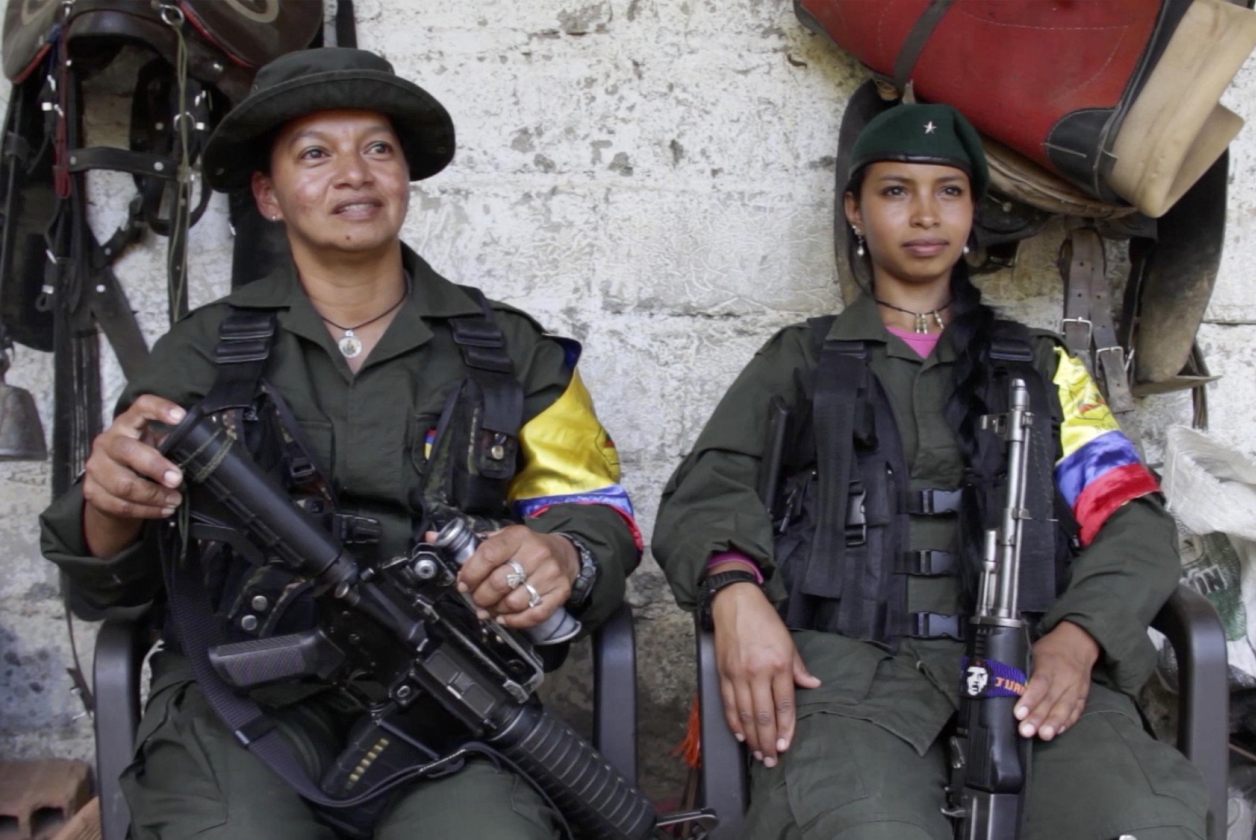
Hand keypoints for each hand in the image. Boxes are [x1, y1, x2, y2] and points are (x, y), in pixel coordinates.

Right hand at [82, 396, 186, 556]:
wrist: (110, 489)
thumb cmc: (140, 461)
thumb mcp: (155, 447)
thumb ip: (171, 445)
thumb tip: (198, 450)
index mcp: (126, 424)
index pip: (140, 407)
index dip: (159, 409)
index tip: (181, 417)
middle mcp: (107, 442)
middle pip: (127, 450)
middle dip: (155, 466)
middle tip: (177, 479)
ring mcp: (96, 467)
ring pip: (123, 484)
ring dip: (154, 496)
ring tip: (175, 500)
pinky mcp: (92, 492)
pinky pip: (121, 505)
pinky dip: (146, 510)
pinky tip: (163, 510)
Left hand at [444, 526, 578, 628]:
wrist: (565, 554)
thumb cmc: (525, 548)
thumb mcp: (501, 538)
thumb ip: (470, 543)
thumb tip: (431, 538)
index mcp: (518, 536)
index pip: (489, 555)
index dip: (471, 573)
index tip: (463, 584)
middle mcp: (536, 553)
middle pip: (499, 583)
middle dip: (481, 597)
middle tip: (476, 600)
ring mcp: (550, 574)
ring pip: (514, 602)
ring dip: (496, 611)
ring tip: (490, 608)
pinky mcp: (560, 593)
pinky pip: (533, 615)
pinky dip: (515, 622)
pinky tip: (504, 618)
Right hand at [711, 575, 820, 767]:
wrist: (735, 603)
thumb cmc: (764, 622)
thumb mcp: (788, 642)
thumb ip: (799, 668)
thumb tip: (813, 685)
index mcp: (778, 665)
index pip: (784, 705)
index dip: (785, 729)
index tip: (785, 746)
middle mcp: (758, 672)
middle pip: (763, 715)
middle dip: (767, 741)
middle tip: (771, 760)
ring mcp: (738, 674)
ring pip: (745, 714)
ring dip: (751, 738)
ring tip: (757, 753)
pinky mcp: (723, 673)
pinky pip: (729, 704)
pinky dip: (734, 722)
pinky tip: (740, 735)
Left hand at [1015, 620, 1099, 740]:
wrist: (1078, 643)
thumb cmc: (1048, 650)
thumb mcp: (1033, 651)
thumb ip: (1023, 668)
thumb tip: (1005, 686)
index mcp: (1049, 663)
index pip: (1039, 683)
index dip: (1029, 699)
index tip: (1019, 713)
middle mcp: (1065, 676)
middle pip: (1051, 699)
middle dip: (1038, 717)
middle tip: (1026, 731)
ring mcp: (1076, 687)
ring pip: (1065, 707)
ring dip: (1053, 723)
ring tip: (1044, 735)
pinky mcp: (1083, 695)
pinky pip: (1076, 710)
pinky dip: (1068, 722)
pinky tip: (1058, 731)